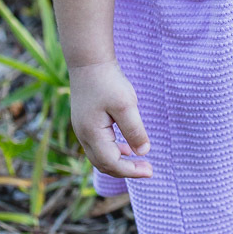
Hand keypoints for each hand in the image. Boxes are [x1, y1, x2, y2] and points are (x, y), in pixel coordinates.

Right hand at [68, 60, 152, 177]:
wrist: (89, 62)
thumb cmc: (108, 81)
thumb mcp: (126, 105)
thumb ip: (134, 130)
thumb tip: (143, 152)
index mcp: (92, 134)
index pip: (112, 163)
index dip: (131, 171)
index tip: (150, 171)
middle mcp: (83, 136)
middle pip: (104, 164)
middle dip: (126, 170)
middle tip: (147, 169)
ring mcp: (81, 129)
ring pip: (99, 157)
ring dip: (119, 162)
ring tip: (139, 160)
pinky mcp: (84, 122)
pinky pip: (98, 146)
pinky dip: (112, 151)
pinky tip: (126, 147)